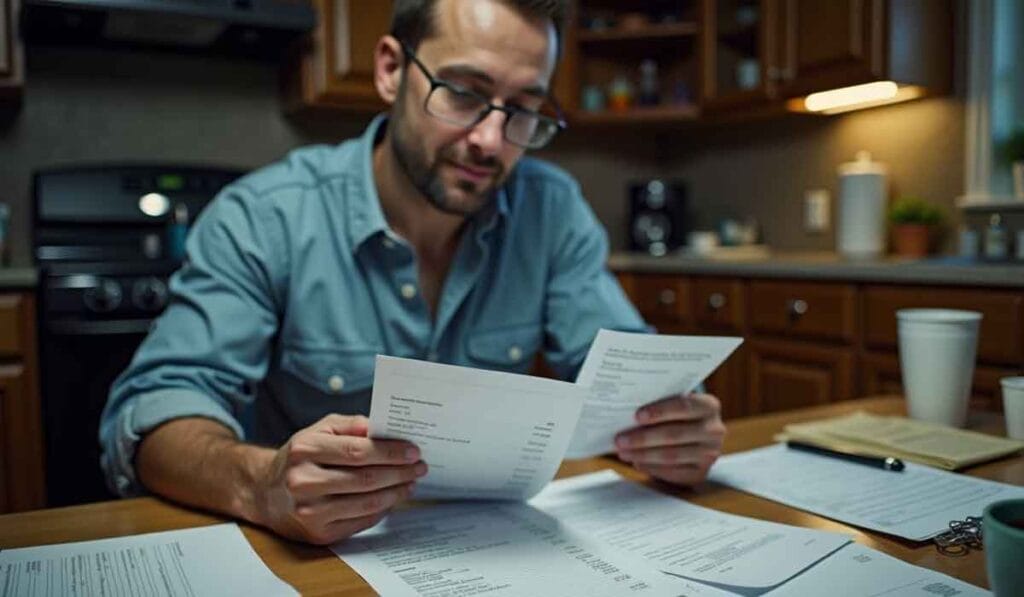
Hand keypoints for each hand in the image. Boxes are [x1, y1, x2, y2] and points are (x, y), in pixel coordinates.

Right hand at [254, 414, 426, 544]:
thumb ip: (351, 424)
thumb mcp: (318, 429)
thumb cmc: (299, 457)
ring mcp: (310, 511)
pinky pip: (361, 522)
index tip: (413, 451)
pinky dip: (382, 510)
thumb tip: (382, 428)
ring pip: (367, 503)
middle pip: (365, 479)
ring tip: (411, 482)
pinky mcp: (318, 534)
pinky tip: (393, 498)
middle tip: (420, 467)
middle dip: (399, 473)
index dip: (390, 452)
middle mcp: (304, 481)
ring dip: (396, 493)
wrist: (266, 492)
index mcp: (305, 450)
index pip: (357, 451)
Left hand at [614, 392, 725, 486]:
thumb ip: (658, 404)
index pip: (683, 406)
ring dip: (643, 455)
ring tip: (623, 452)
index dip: (659, 411)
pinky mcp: (701, 472)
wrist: (695, 433)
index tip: (637, 416)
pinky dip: (652, 468)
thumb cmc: (676, 414)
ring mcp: (710, 453)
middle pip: (674, 434)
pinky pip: (673, 472)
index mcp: (709, 406)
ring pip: (671, 455)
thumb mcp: (673, 403)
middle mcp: (714, 430)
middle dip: (643, 438)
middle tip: (620, 440)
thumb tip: (626, 411)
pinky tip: (637, 462)